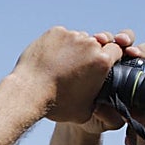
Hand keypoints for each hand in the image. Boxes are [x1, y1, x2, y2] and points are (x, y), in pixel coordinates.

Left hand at [11, 27, 144, 125]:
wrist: (28, 93)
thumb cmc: (57, 105)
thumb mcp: (85, 112)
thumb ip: (102, 106)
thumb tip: (112, 111)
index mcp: (103, 61)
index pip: (116, 51)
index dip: (110, 58)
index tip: (101, 66)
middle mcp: (90, 44)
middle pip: (97, 44)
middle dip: (91, 54)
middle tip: (79, 67)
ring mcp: (71, 36)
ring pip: (79, 39)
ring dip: (75, 48)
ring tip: (61, 65)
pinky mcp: (55, 32)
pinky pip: (62, 36)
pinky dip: (58, 45)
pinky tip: (51, 59)